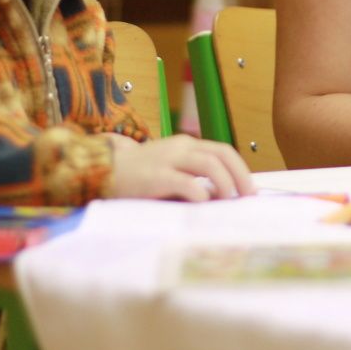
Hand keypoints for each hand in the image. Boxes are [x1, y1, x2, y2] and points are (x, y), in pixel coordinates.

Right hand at [106, 133, 254, 200]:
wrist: (101, 172)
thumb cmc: (138, 178)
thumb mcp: (169, 172)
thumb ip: (193, 179)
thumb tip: (222, 199)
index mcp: (186, 145)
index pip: (222, 151)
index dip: (240, 169)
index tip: (249, 190)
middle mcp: (180, 147)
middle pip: (221, 154)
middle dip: (240, 176)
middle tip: (247, 198)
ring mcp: (167, 160)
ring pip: (209, 164)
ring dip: (225, 184)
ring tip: (228, 202)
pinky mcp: (155, 177)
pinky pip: (186, 182)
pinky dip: (200, 193)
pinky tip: (203, 205)